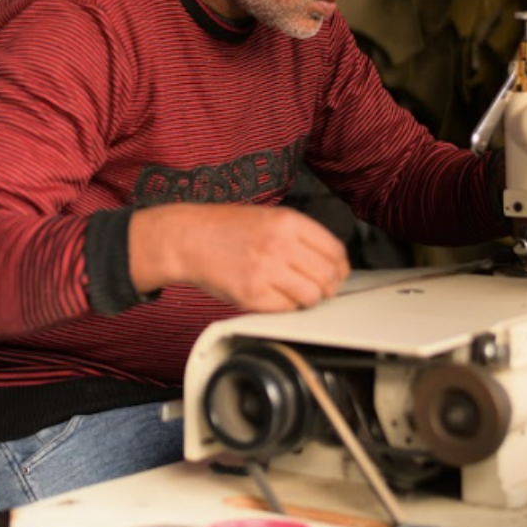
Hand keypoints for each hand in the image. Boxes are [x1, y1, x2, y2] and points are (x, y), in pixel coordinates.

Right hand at [131, 203, 350, 312]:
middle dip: (327, 287)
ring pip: (311, 297)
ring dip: (307, 300)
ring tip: (294, 294)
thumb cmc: (225, 228)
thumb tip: (331, 264)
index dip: (340, 268)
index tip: (335, 274)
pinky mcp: (251, 294)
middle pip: (328, 276)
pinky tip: (273, 297)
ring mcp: (266, 271)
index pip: (335, 251)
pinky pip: (286, 309)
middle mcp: (280, 245)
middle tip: (316, 289)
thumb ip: (300, 236)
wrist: (186, 238)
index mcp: (288, 222)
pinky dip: (285, 308)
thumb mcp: (268, 217)